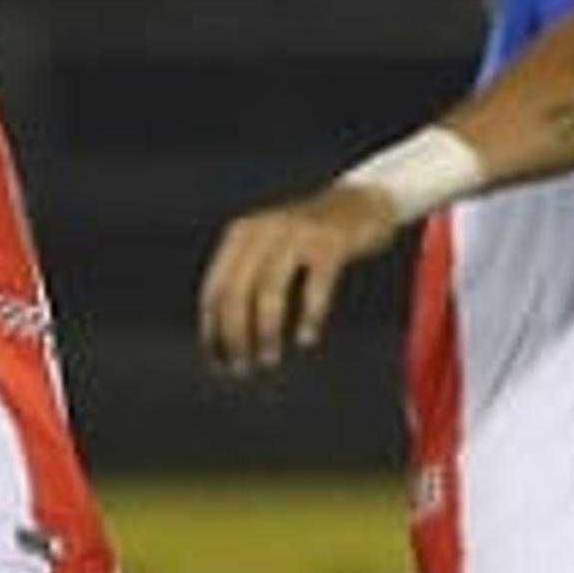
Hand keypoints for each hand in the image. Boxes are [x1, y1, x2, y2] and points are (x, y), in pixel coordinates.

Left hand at [196, 183, 403, 374]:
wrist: (360, 203)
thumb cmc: (309, 241)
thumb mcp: (269, 250)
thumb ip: (247, 282)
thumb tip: (227, 343)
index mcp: (240, 236)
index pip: (213, 291)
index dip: (213, 332)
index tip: (219, 364)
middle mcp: (263, 231)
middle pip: (235, 293)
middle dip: (234, 337)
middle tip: (242, 369)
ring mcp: (296, 235)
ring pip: (268, 293)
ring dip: (265, 333)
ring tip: (268, 360)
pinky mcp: (330, 244)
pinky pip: (315, 288)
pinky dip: (309, 318)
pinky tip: (306, 339)